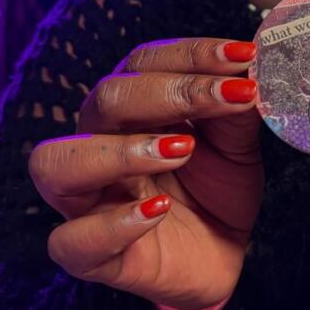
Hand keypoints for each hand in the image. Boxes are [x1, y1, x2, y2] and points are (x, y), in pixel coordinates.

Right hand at [28, 38, 262, 309]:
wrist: (223, 254)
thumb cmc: (218, 187)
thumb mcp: (237, 143)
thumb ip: (236, 108)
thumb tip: (251, 67)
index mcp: (133, 107)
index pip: (145, 62)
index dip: (193, 54)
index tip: (244, 55)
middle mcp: (100, 142)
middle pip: (106, 98)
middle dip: (171, 92)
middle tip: (230, 95)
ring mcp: (89, 200)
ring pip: (58, 162)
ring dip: (121, 151)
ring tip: (182, 149)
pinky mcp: (91, 255)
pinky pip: (71, 241)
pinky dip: (113, 224)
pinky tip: (159, 209)